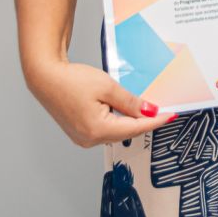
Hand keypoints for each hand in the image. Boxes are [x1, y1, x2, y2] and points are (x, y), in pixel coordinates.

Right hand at [26, 60, 174, 147]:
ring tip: (148, 109)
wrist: (46, 77)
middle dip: (145, 121)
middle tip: (163, 110)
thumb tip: (149, 112)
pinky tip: (128, 111)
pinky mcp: (80, 132)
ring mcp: (83, 138)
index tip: (171, 115)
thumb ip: (131, 102)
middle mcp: (89, 139)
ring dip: (132, 121)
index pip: (135, 128)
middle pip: (127, 132)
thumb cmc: (72, 80)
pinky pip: (106, 129)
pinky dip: (119, 120)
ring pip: (117, 131)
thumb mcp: (108, 87)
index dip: (155, 121)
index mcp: (97, 130)